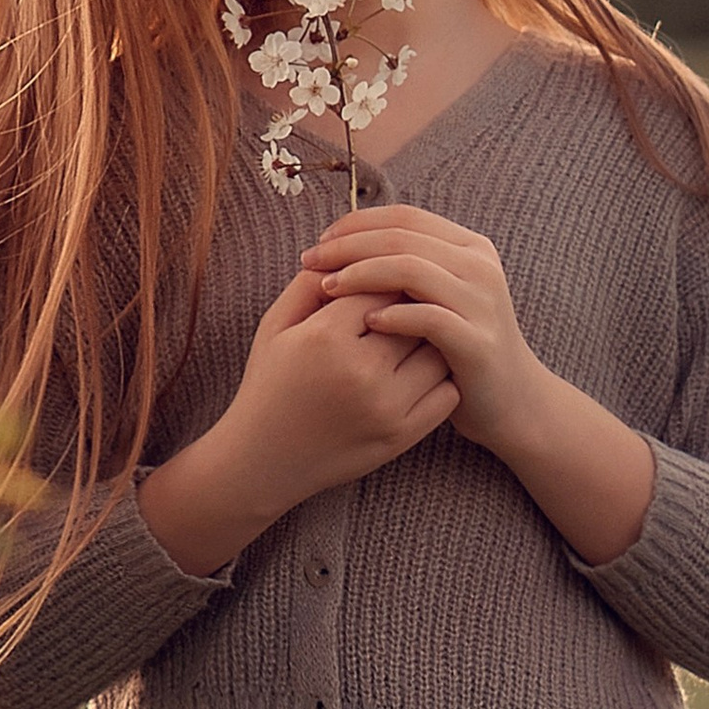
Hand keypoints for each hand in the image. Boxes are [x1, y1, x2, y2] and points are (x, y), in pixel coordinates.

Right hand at [140, 264, 456, 576]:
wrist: (261, 462)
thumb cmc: (268, 385)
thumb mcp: (275, 326)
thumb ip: (309, 282)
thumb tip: (349, 246)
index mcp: (326, 338)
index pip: (380, 282)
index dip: (382, 276)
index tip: (378, 280)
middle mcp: (361, 372)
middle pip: (414, 312)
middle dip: (411, 302)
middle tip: (406, 301)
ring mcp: (386, 407)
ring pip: (438, 350)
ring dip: (431, 337)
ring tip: (414, 335)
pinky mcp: (402, 436)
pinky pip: (446, 391)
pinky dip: (440, 377)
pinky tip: (417, 371)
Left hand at [297, 203, 541, 455]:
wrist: (513, 401)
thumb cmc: (459, 350)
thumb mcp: (438, 298)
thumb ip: (407, 269)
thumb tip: (344, 245)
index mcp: (469, 247)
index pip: (404, 217)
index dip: (356, 224)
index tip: (319, 244)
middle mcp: (479, 266)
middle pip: (402, 238)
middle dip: (348, 247)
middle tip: (309, 262)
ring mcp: (481, 302)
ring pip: (412, 269)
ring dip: (362, 275)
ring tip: (328, 289)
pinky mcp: (477, 340)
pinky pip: (429, 318)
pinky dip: (393, 316)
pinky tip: (364, 325)